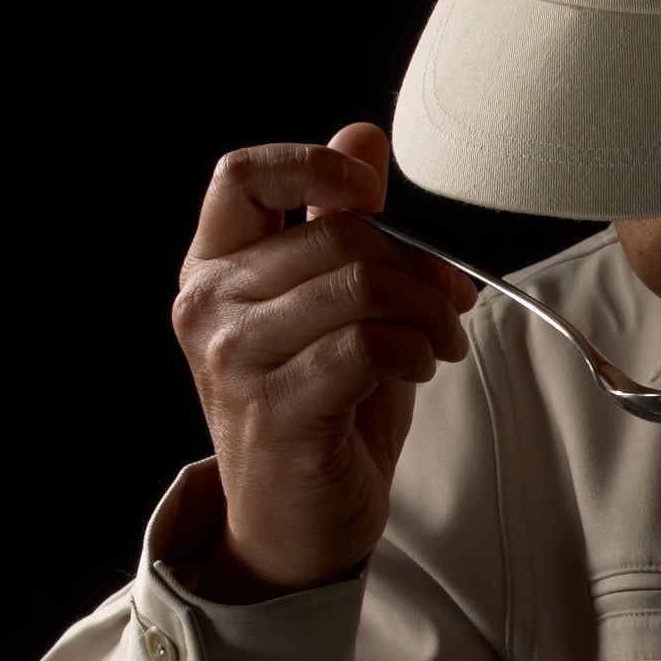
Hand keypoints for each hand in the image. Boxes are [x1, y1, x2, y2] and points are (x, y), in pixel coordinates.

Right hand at [168, 123, 477, 597]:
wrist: (294, 525)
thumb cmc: (317, 414)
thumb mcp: (330, 308)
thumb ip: (337, 224)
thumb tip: (362, 134)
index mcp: (213, 269)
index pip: (243, 175)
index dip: (315, 164)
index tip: (374, 192)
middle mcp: (209, 306)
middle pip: (336, 233)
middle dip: (418, 264)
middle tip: (451, 303)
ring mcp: (236, 358)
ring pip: (360, 283)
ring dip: (427, 310)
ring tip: (441, 342)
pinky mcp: (279, 409)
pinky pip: (369, 344)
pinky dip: (416, 350)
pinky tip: (422, 368)